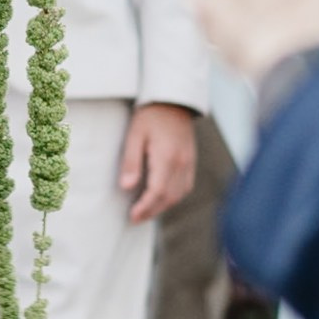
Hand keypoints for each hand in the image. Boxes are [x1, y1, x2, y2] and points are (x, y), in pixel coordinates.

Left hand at [118, 102, 197, 222]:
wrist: (173, 100)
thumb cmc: (151, 115)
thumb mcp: (135, 135)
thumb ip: (131, 162)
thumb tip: (127, 187)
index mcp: (167, 157)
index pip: (157, 191)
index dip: (145, 207)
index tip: (133, 216)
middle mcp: (181, 163)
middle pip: (169, 197)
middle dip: (152, 211)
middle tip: (136, 218)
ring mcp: (189, 163)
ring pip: (179, 195)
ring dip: (163, 206)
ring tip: (146, 211)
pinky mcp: (191, 161)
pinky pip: (185, 187)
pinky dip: (173, 197)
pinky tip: (162, 198)